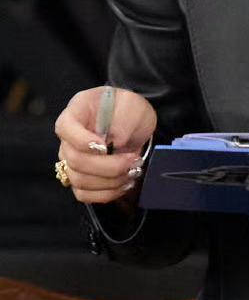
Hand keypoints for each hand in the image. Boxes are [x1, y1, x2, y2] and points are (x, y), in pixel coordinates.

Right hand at [54, 86, 156, 206]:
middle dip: (108, 166)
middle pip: (75, 160)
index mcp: (76, 112)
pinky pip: (84, 195)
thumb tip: (117, 142)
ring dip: (110, 181)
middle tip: (133, 161)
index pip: (65, 128)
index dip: (81, 140)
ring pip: (79, 181)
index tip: (106, 146)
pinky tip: (125, 183)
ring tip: (133, 171)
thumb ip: (124, 120)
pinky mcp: (80, 178)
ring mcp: (71, 161)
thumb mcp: (133, 104)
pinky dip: (107, 193)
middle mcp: (68, 139)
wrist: (133, 123)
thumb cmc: (129, 108)